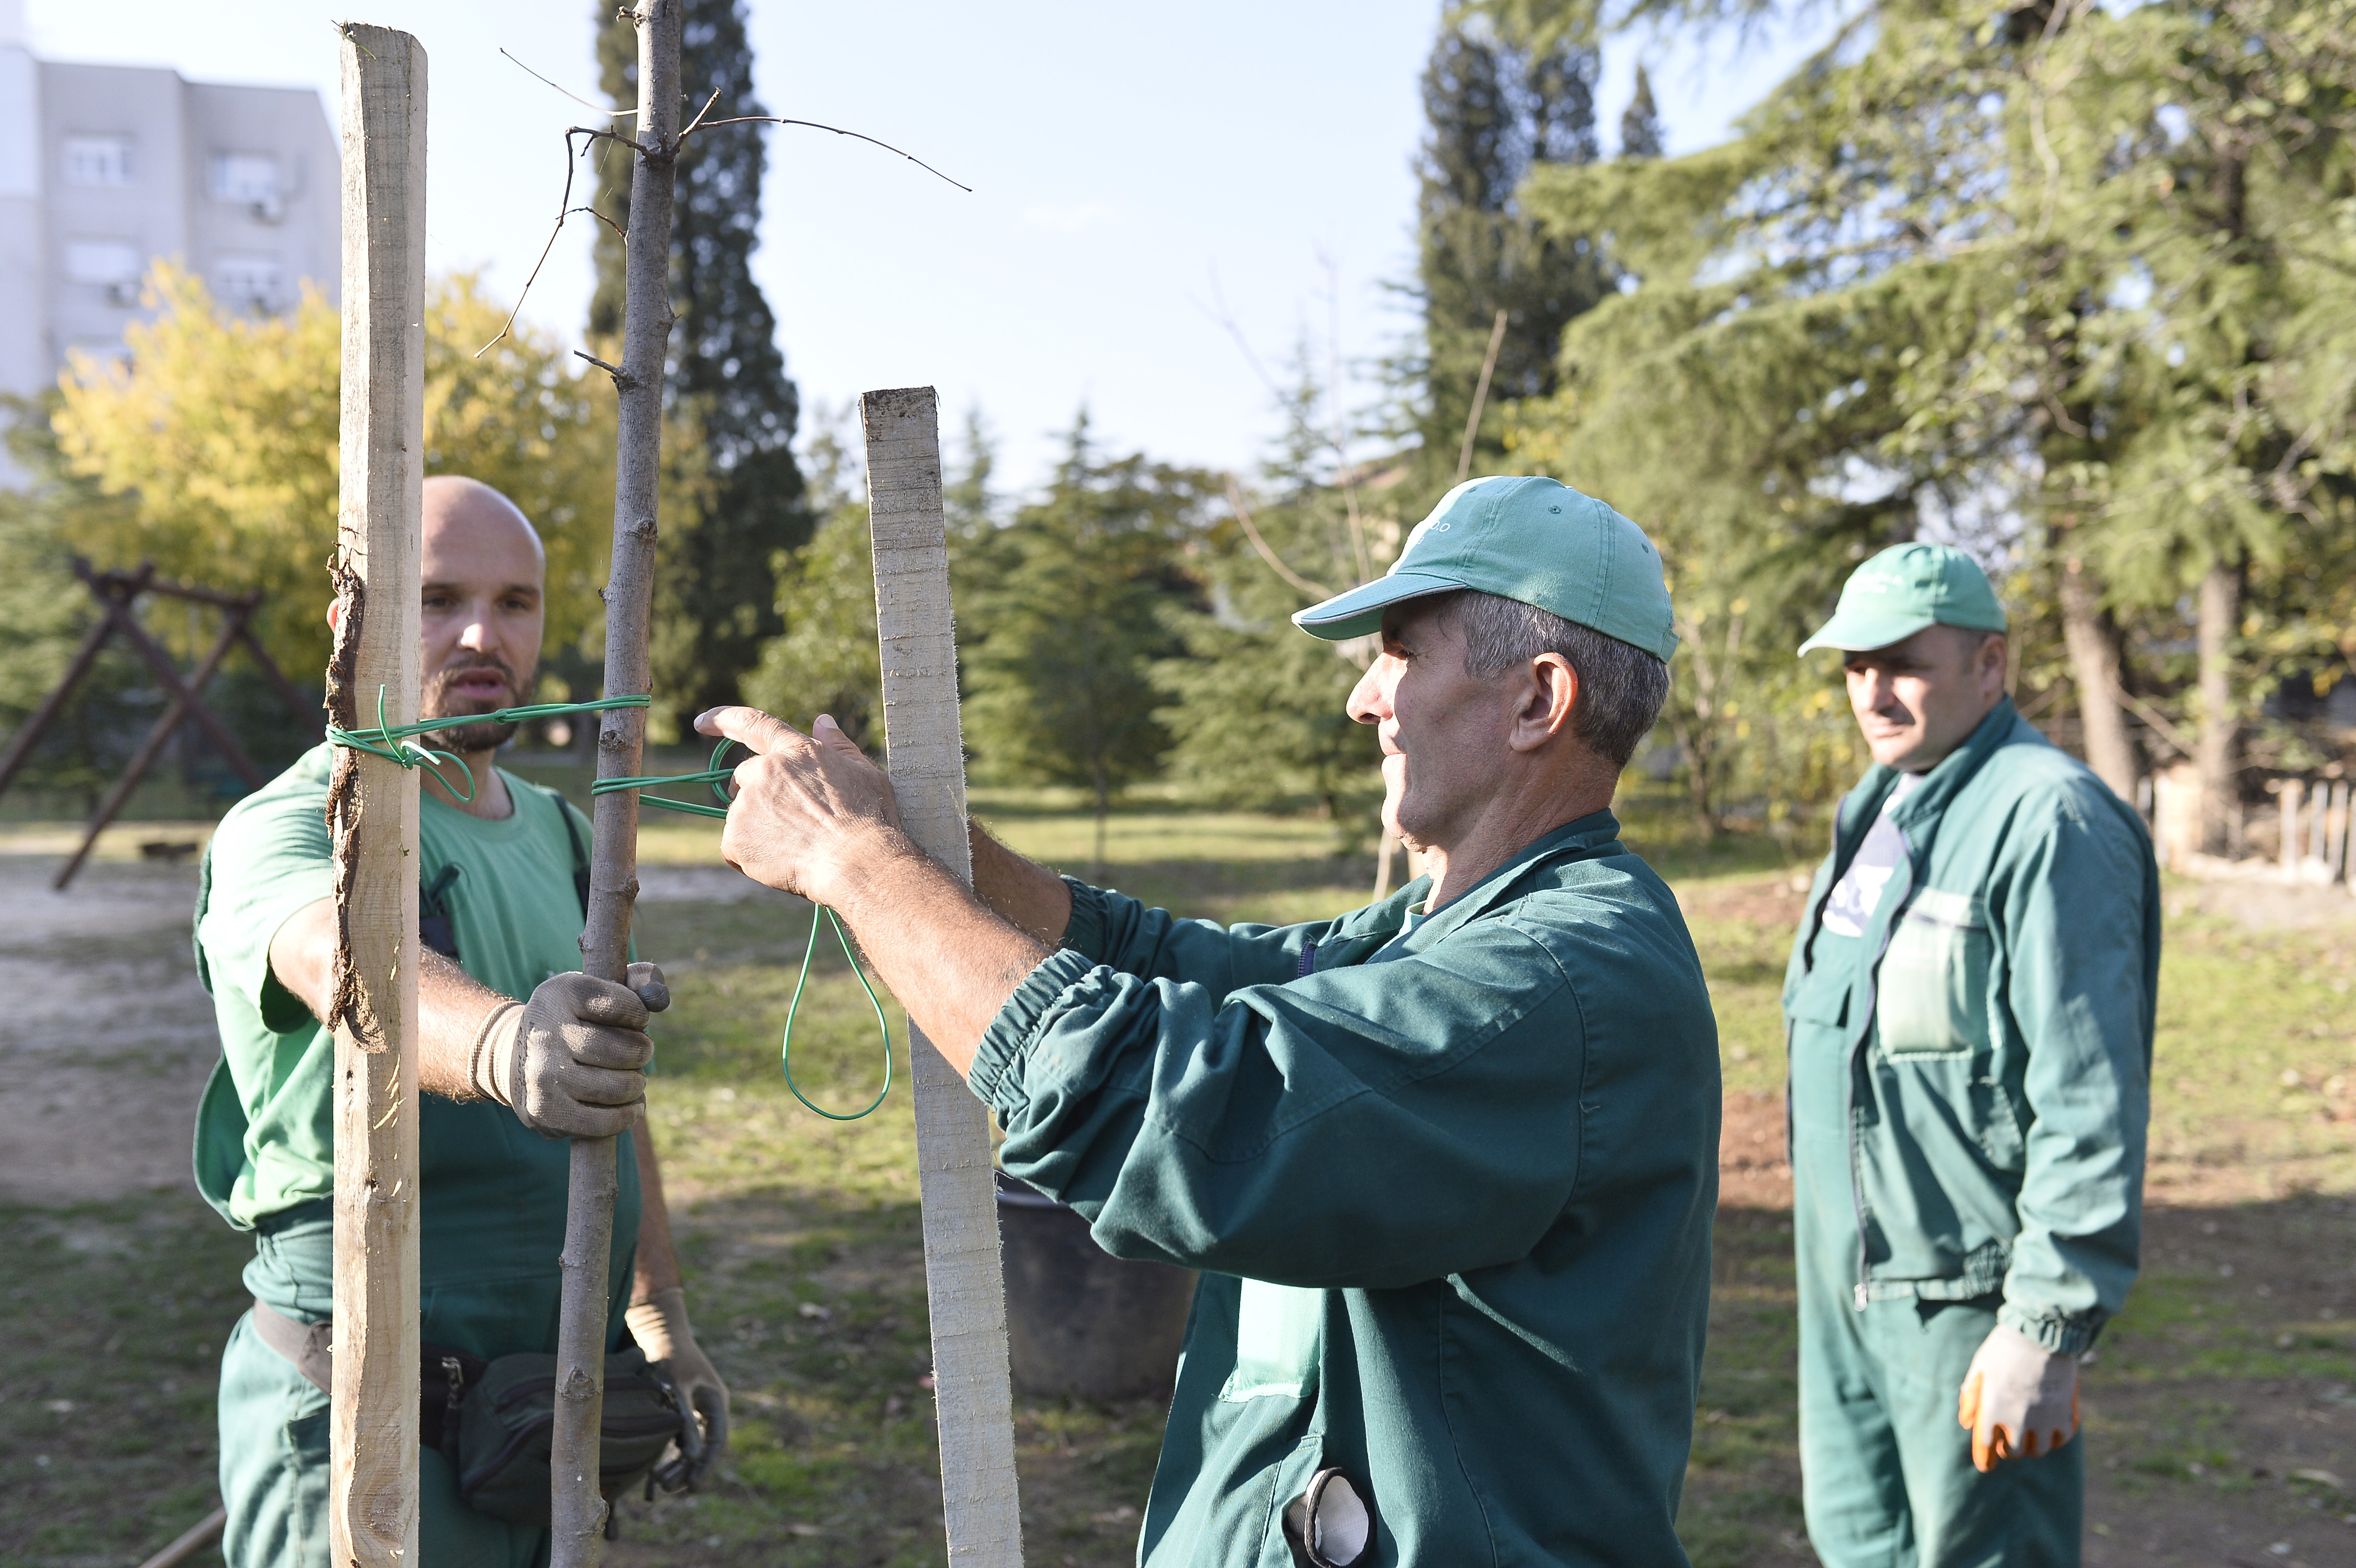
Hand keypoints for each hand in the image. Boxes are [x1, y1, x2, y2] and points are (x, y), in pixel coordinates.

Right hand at [467, 965, 666, 1137]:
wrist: (514, 1056)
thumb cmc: (571, 1019)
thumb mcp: (597, 988)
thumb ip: (639, 979)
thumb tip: (658, 998)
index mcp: (561, 994)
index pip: (624, 1005)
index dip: (639, 1014)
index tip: (635, 1018)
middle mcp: (546, 1034)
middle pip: (627, 1051)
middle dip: (641, 1053)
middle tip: (637, 1053)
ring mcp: (542, 1075)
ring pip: (619, 1088)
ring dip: (636, 1085)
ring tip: (632, 1078)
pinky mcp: (544, 1111)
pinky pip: (603, 1123)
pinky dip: (626, 1115)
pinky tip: (632, 1105)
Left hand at [626, 1286, 729, 1490]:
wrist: (661, 1333)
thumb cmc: (670, 1357)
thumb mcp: (678, 1388)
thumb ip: (686, 1422)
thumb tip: (691, 1456)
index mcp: (716, 1402)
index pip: (717, 1442)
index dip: (706, 1466)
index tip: (693, 1488)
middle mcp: (710, 1408)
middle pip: (705, 1447)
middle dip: (689, 1469)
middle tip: (670, 1490)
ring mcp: (698, 1408)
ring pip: (692, 1444)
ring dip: (679, 1464)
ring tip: (660, 1485)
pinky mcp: (684, 1407)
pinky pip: (682, 1437)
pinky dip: (671, 1452)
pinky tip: (657, 1468)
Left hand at [694, 707, 905, 906]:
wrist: (856, 863)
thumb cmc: (869, 819)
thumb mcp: (865, 772)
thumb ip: (839, 745)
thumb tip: (822, 721)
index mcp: (796, 751)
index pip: (753, 723)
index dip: (722, 719)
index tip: (700, 722)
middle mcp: (765, 770)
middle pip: (743, 777)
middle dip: (757, 793)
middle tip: (787, 820)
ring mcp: (747, 804)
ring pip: (741, 814)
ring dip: (758, 827)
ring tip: (794, 846)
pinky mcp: (735, 837)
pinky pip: (734, 845)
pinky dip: (750, 855)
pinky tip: (780, 862)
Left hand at [1957, 1322, 2078, 1471]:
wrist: (2041, 1333)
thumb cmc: (2004, 1348)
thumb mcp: (1978, 1368)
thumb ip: (1970, 1397)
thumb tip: (1967, 1422)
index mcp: (1992, 1409)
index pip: (1985, 1447)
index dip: (1985, 1459)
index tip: (1986, 1465)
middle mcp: (2018, 1420)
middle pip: (2014, 1453)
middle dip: (2009, 1449)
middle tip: (2009, 1440)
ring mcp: (2044, 1419)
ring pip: (2039, 1450)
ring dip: (2032, 1446)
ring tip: (2030, 1434)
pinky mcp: (2065, 1414)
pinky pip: (2061, 1439)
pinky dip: (2055, 1438)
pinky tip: (2051, 1428)